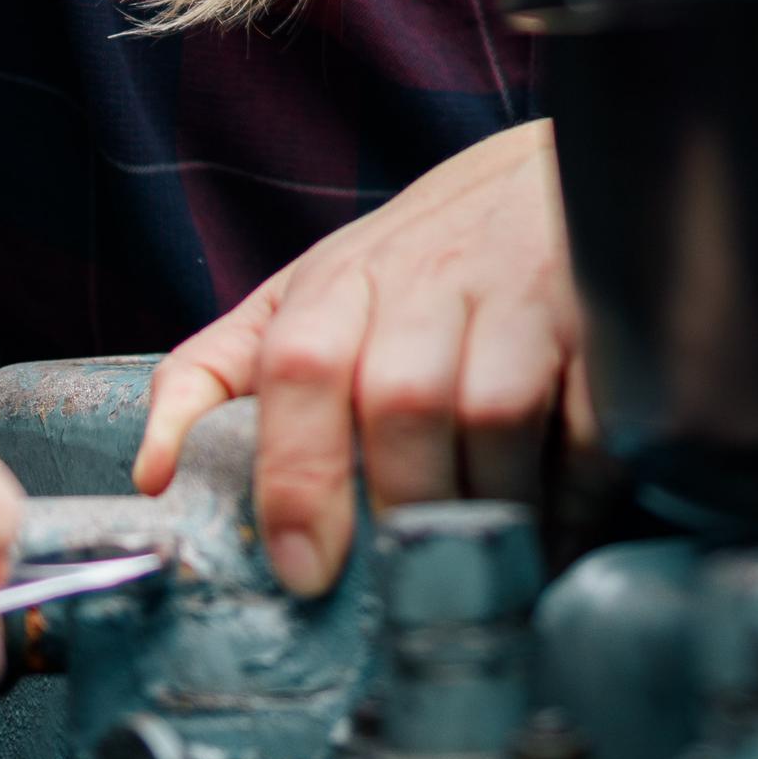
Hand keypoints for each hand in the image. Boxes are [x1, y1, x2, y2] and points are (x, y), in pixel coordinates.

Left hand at [132, 120, 590, 596]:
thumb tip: (153, 475)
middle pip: (402, 402)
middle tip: (406, 587)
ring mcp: (520, 290)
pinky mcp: (604, 316)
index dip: (296, 475)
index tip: (304, 570)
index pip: (299, 370)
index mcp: (337, 283)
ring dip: (488, 507)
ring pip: (494, 413)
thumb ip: (215, 373)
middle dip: (402, 509)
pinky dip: (579, 490)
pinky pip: (592, 420)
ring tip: (481, 567)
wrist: (552, 172)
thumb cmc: (415, 259)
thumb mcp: (301, 295)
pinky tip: (560, 526)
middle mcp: (427, 279)